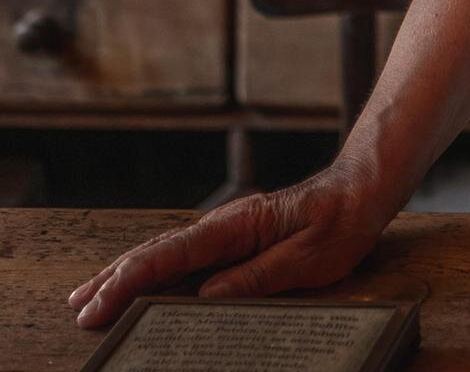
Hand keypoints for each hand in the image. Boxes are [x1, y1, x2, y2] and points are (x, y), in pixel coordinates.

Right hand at [68, 161, 390, 330]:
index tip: (97, 307)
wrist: (365, 188)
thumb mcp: (309, 257)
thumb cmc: (343, 220)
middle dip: (114, 279)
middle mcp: (227, 223)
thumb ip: (258, 278)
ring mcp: (230, 229)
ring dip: (127, 273)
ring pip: (166, 252)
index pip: (170, 256)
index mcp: (238, 226)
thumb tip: (207, 297)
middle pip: (157, 251)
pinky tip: (143, 282)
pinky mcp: (238, 237)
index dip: (129, 283)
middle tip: (78, 307)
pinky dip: (155, 268)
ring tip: (92, 294)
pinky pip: (186, 255)